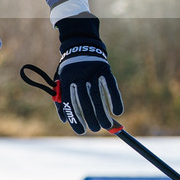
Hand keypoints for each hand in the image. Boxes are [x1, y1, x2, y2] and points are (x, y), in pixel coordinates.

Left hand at [55, 15, 123, 133]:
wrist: (81, 48)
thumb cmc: (70, 71)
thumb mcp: (61, 82)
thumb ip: (61, 101)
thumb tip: (64, 121)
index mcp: (65, 80)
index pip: (69, 103)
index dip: (75, 118)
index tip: (80, 131)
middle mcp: (78, 77)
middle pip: (84, 102)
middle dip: (90, 118)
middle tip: (95, 129)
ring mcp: (92, 73)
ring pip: (98, 97)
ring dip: (103, 113)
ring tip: (106, 125)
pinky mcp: (104, 70)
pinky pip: (111, 87)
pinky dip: (116, 100)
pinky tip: (118, 112)